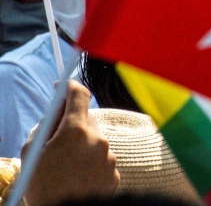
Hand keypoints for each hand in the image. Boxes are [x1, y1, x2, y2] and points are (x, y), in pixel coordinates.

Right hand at [22, 80, 118, 205]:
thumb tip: (57, 114)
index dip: (70, 87)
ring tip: (65, 166)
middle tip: (56, 136)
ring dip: (82, 146)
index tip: (63, 86)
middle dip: (72, 123)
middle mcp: (99, 140)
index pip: (79, 95)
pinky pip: (102, 161)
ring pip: (95, 141)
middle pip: (87, 120)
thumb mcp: (33, 153)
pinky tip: (77, 177)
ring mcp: (110, 158)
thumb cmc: (42, 186)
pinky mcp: (115, 175)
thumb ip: (46, 127)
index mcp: (77, 131)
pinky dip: (91, 164)